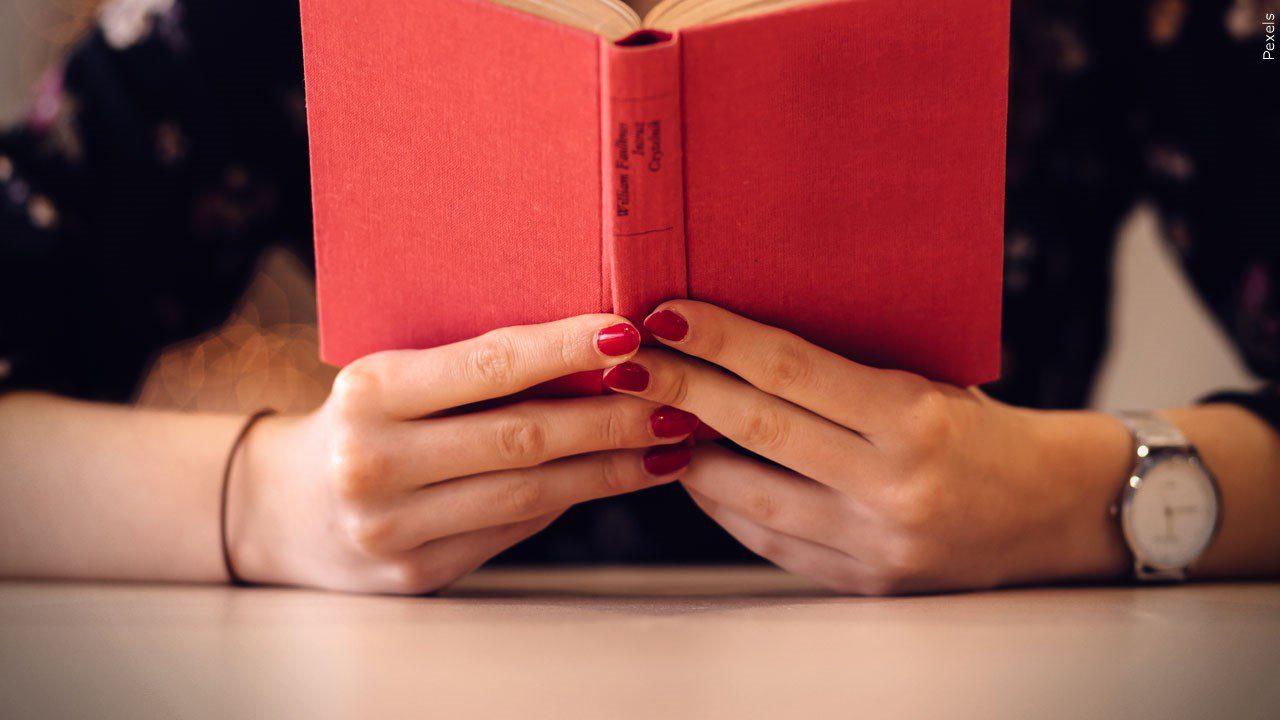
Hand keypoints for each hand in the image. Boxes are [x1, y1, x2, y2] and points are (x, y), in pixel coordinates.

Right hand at [227, 315, 698, 593]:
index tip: (630, 331)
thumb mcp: (394, 378)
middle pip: (522, 437)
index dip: (564, 348)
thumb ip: (474, 371)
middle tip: (678, 399)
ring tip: (669, 443)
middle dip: (612, 418)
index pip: (487, 364)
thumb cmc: (362, 421)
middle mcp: (375, 462)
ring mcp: (393, 527)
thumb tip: (596, 353)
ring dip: (611, 468)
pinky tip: (617, 478)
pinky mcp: (417, 573)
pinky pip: (514, 530)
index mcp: (370, 392)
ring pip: (530, 494)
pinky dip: (572, 499)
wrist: (282, 509)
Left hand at [604, 301, 1133, 593]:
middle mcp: (891, 486)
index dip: (720, 340)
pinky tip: (697, 472)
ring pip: (749, 497)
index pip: (791, 370)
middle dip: (680, 389)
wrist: (1055, 511)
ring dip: (687, 454)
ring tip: (648, 416)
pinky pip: (770, 541)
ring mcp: (875, 543)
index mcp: (914, 420)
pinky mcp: (864, 581)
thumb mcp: (931, 380)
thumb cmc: (986, 429)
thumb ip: (847, 370)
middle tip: (629, 360)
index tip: (665, 314)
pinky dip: (726, 505)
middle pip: (756, 430)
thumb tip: (745, 338)